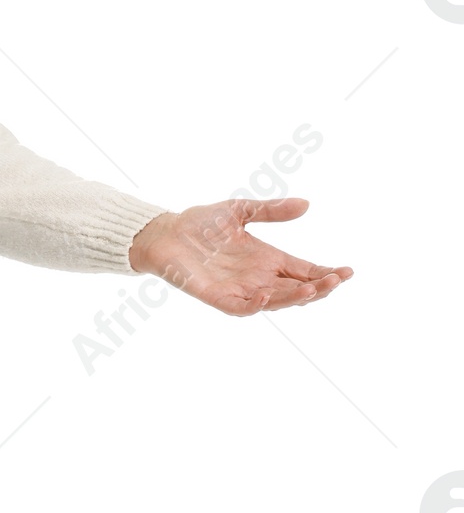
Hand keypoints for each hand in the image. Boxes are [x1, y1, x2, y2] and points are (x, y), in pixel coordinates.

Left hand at [128, 198, 352, 314]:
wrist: (164, 232)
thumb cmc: (200, 223)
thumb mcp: (240, 210)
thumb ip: (270, 210)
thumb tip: (306, 204)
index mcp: (269, 259)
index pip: (306, 271)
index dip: (327, 273)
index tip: (348, 271)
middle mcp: (259, 278)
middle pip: (298, 289)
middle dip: (320, 287)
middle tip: (337, 279)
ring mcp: (240, 290)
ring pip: (276, 302)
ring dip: (295, 298)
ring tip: (314, 289)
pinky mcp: (218, 298)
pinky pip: (242, 308)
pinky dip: (256, 305)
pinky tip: (267, 295)